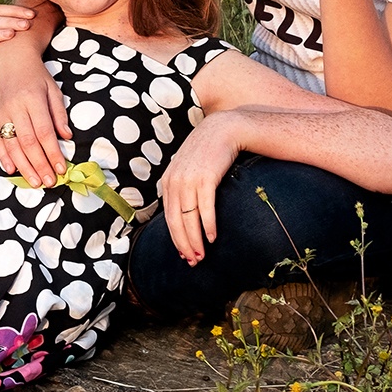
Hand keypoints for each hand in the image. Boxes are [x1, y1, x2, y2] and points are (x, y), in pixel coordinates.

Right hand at [0, 32, 69, 187]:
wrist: (10, 58)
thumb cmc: (36, 75)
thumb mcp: (53, 89)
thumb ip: (59, 114)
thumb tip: (66, 137)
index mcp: (33, 99)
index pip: (44, 132)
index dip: (53, 153)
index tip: (62, 168)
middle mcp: (15, 107)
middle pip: (28, 142)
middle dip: (40, 165)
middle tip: (49, 182)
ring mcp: (1, 112)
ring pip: (12, 145)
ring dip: (24, 166)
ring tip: (35, 182)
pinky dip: (3, 156)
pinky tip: (11, 170)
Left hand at [156, 109, 243, 263]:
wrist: (223, 129)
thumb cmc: (208, 152)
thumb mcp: (188, 168)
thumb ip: (182, 188)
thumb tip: (184, 213)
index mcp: (167, 181)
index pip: (168, 217)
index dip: (176, 238)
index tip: (184, 254)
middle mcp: (174, 182)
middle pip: (176, 221)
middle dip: (184, 245)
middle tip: (193, 262)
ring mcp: (188, 180)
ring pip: (189, 218)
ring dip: (195, 240)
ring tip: (202, 256)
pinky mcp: (205, 178)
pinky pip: (205, 208)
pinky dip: (208, 225)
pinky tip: (212, 237)